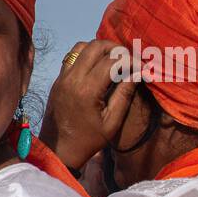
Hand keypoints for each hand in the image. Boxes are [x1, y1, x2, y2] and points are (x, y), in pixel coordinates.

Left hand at [38, 40, 136, 171]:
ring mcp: (62, 78)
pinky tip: (96, 66)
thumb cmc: (88, 140)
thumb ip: (125, 94)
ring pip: (80, 47)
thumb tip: (137, 72)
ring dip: (99, 49)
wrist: (58, 150)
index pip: (113, 60)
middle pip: (96, 46)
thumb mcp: (112, 121)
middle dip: (116, 48)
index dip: (130, 60)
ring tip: (112, 60)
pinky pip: (71, 57)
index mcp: (87, 90)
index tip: (140, 67)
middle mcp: (72, 79)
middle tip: (128, 59)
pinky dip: (85, 55)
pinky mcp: (57, 80)